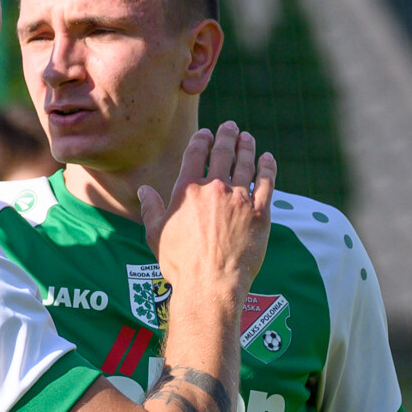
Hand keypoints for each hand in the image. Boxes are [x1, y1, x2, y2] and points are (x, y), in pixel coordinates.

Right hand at [139, 123, 274, 298]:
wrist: (210, 284)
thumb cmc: (180, 263)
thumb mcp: (156, 234)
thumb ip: (151, 208)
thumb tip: (143, 190)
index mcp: (187, 190)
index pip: (195, 153)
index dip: (202, 139)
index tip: (206, 133)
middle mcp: (214, 188)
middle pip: (222, 152)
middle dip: (227, 136)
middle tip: (230, 127)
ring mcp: (240, 198)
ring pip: (246, 163)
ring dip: (247, 147)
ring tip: (247, 138)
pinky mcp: (261, 212)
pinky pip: (267, 182)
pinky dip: (268, 167)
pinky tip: (267, 158)